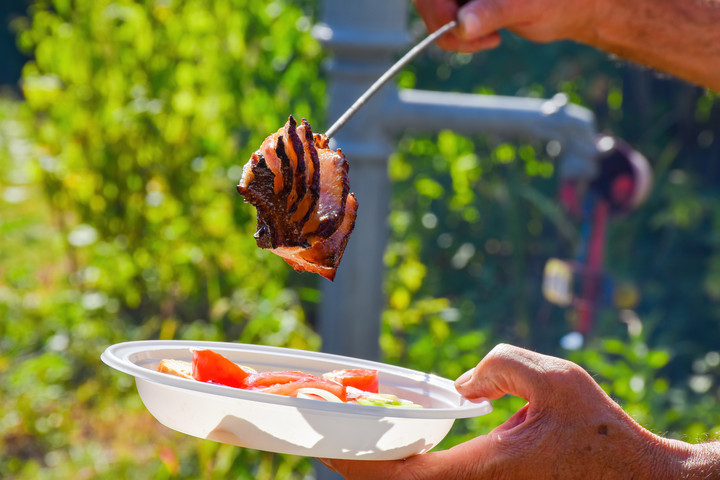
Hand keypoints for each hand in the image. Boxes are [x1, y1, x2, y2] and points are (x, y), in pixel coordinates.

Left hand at [319, 344, 696, 479]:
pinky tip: (392, 443)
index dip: (354, 459)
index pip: (397, 476)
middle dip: (352, 462)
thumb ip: (501, 366)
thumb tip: (462, 385)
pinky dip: (400, 466)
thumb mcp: (555, 378)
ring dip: (374, 465)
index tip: (323, 439)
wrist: (633, 475)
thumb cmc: (599, 430)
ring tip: (346, 435)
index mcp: (479, 472)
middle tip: (320, 431)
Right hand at [412, 0, 600, 51]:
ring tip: (489, 39)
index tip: (457, 28)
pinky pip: (443, 17)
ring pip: (432, 9)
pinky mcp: (466, 1)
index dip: (436, 8)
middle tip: (478, 41)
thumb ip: (493, 12)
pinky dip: (456, 35)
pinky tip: (487, 36)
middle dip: (442, 24)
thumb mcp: (527, 6)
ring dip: (449, 34)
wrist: (575, 8)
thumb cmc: (561, 1)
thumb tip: (462, 25)